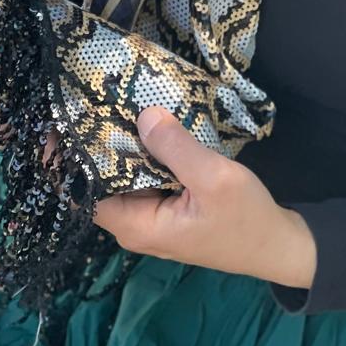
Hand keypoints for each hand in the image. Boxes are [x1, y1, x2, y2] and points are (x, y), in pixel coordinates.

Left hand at [89, 107, 316, 291]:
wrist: (276, 244)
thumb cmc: (244, 218)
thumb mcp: (214, 178)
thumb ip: (176, 149)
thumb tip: (143, 116)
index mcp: (136, 226)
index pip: (85, 193)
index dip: (73, 160)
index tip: (68, 122)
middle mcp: (134, 226)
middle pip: (100, 184)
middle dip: (96, 146)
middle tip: (94, 100)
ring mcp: (150, 219)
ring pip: (122, 179)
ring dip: (121, 147)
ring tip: (115, 104)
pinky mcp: (166, 210)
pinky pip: (142, 180)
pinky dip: (142, 155)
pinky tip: (148, 126)